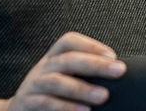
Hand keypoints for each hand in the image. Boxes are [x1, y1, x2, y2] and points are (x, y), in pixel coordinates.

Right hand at [0, 32, 125, 110]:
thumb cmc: (49, 94)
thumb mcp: (64, 77)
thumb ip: (84, 73)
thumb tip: (117, 72)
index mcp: (54, 58)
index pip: (69, 41)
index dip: (91, 45)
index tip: (113, 56)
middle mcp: (43, 67)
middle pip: (69, 59)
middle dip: (96, 64)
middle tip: (120, 71)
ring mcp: (33, 85)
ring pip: (57, 81)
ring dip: (82, 89)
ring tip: (103, 97)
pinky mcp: (26, 103)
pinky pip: (45, 103)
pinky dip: (65, 107)